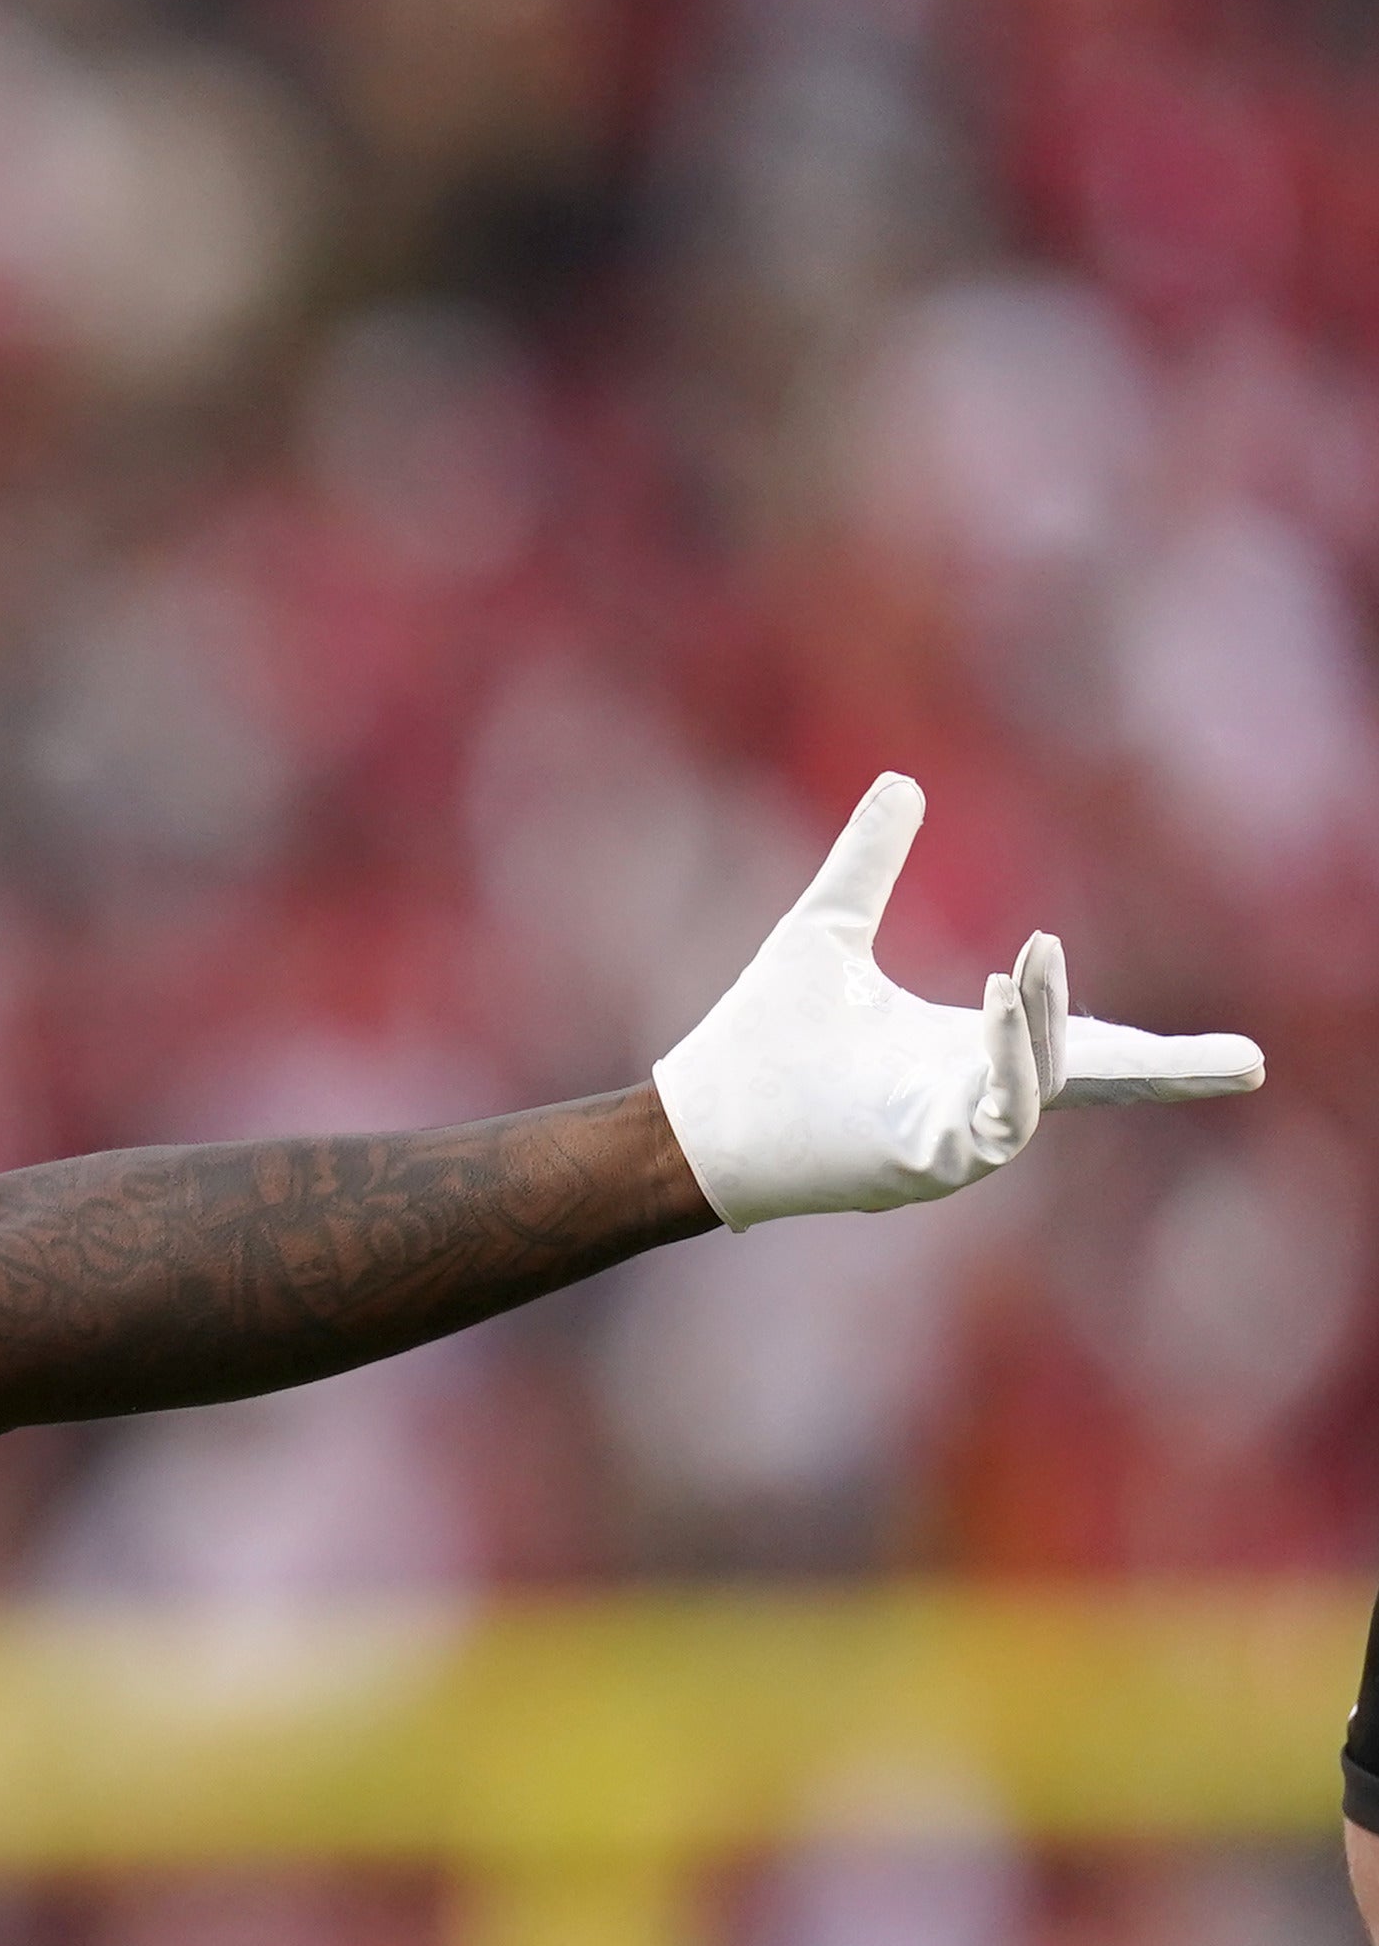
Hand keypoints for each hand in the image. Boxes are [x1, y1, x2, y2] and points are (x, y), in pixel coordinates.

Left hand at [651, 772, 1262, 1226]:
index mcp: (966, 1049)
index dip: (1156, 1047)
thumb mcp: (827, 928)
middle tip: (1248, 1063)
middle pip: (1097, 1082)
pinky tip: (996, 1004)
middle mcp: (976, 1096)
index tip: (1240, 1056)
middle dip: (1172, 1071)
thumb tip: (902, 782)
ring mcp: (958, 1136)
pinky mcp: (926, 1163)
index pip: (1082, 1043)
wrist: (697, 1112)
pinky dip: (1007, 1062)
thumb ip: (871, 861)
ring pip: (1040, 1085)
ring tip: (1026, 959)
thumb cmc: (759, 1036)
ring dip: (1044, 1022)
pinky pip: (995, 1120)